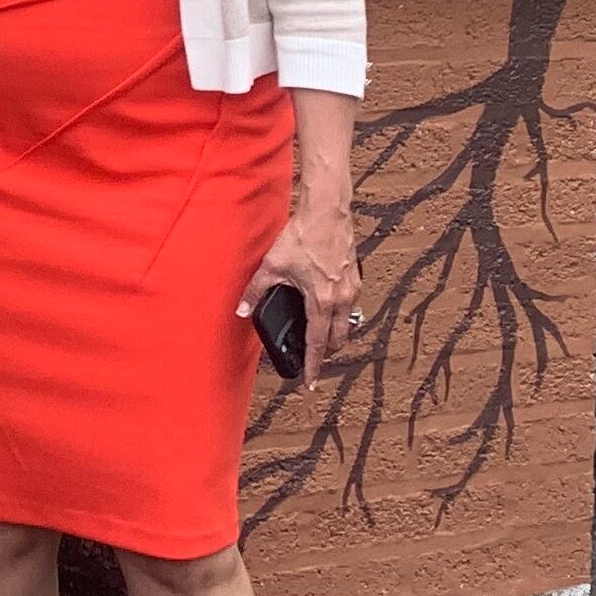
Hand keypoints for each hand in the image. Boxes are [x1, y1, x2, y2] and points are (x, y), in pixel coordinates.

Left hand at [239, 200, 363, 362]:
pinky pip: (349, 305)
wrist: (326, 212)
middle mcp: (341, 299)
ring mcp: (351, 288)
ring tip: (320, 337)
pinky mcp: (355, 276)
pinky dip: (340, 313)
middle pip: (336, 338)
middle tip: (312, 358)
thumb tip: (241, 309)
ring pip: (346, 322)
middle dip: (325, 351)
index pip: (317, 343)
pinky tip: (327, 308)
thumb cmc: (302, 236)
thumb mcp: (272, 266)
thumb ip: (255, 291)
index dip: (313, 365)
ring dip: (334, 333)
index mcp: (321, 302)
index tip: (310, 383)